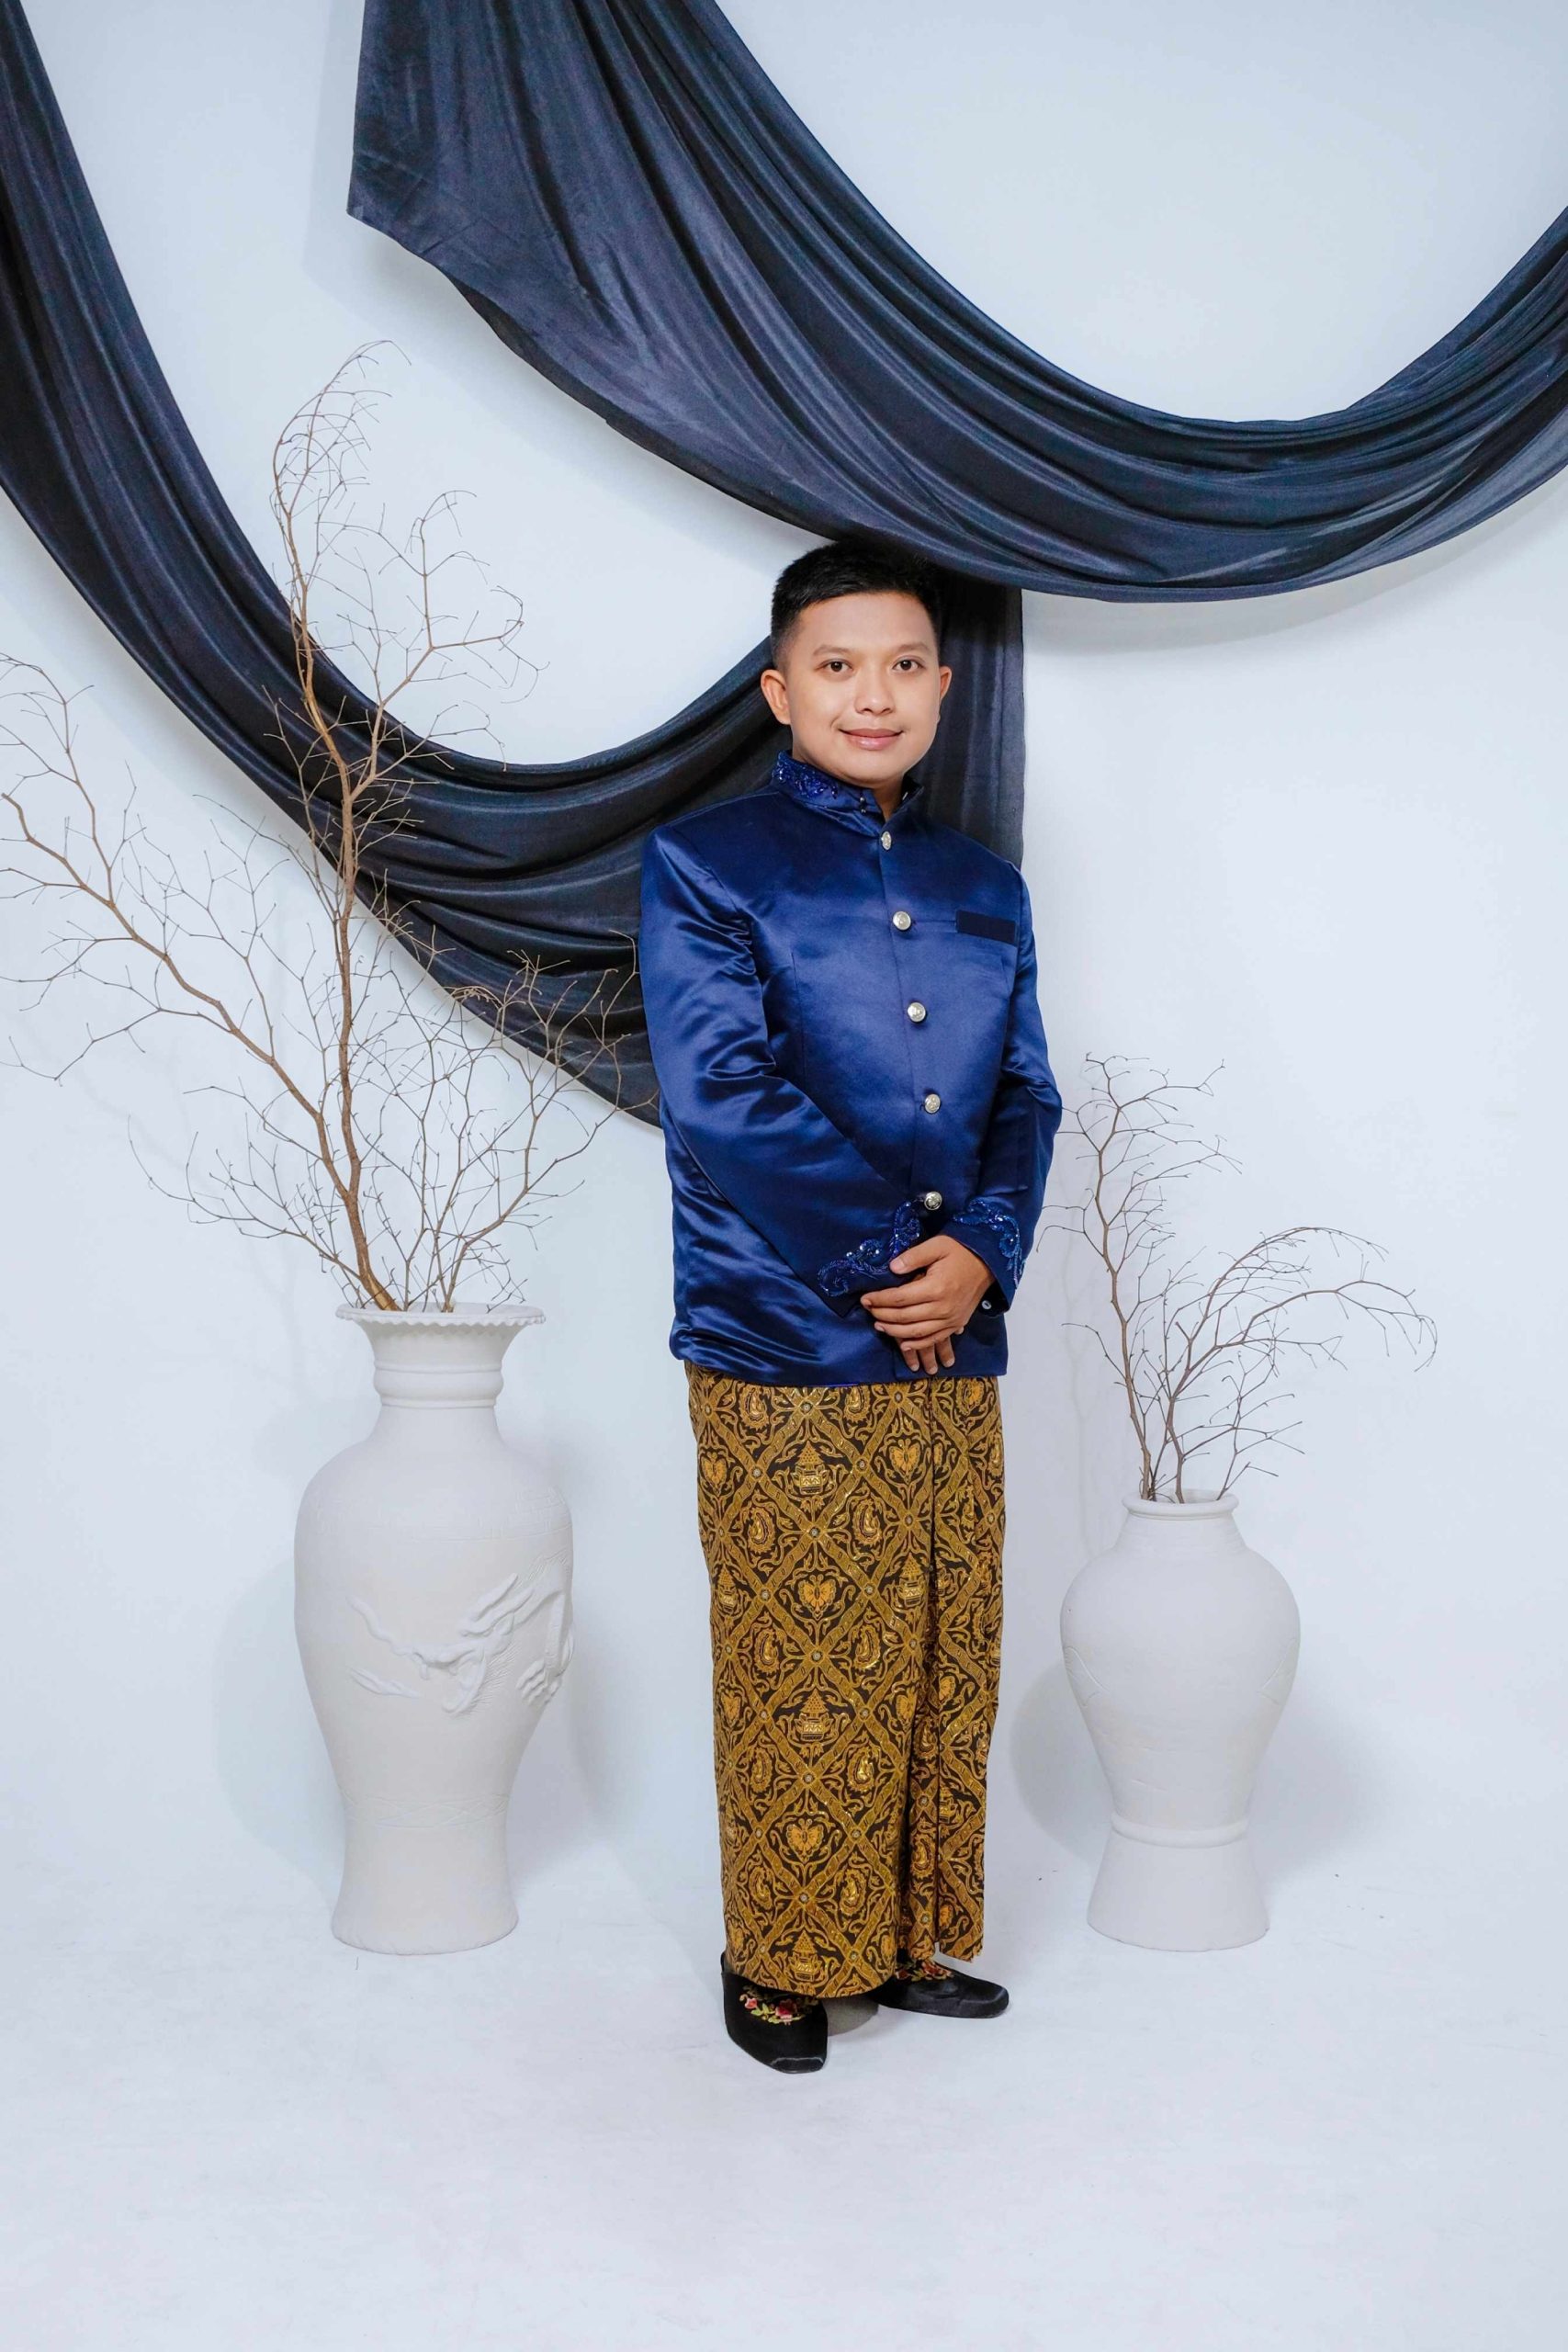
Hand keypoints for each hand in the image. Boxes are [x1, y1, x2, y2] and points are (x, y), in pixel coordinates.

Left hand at [859, 1235, 994, 1374]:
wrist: (988, 1262)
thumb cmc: (960, 1251)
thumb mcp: (937, 1245)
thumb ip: (913, 1256)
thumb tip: (891, 1268)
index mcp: (936, 1287)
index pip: (899, 1298)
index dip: (880, 1299)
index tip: (866, 1298)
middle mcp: (943, 1307)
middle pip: (905, 1317)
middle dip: (882, 1315)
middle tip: (868, 1310)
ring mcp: (951, 1319)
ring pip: (916, 1332)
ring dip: (894, 1331)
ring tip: (879, 1325)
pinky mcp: (956, 1324)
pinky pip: (933, 1339)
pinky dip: (917, 1344)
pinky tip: (903, 1343)